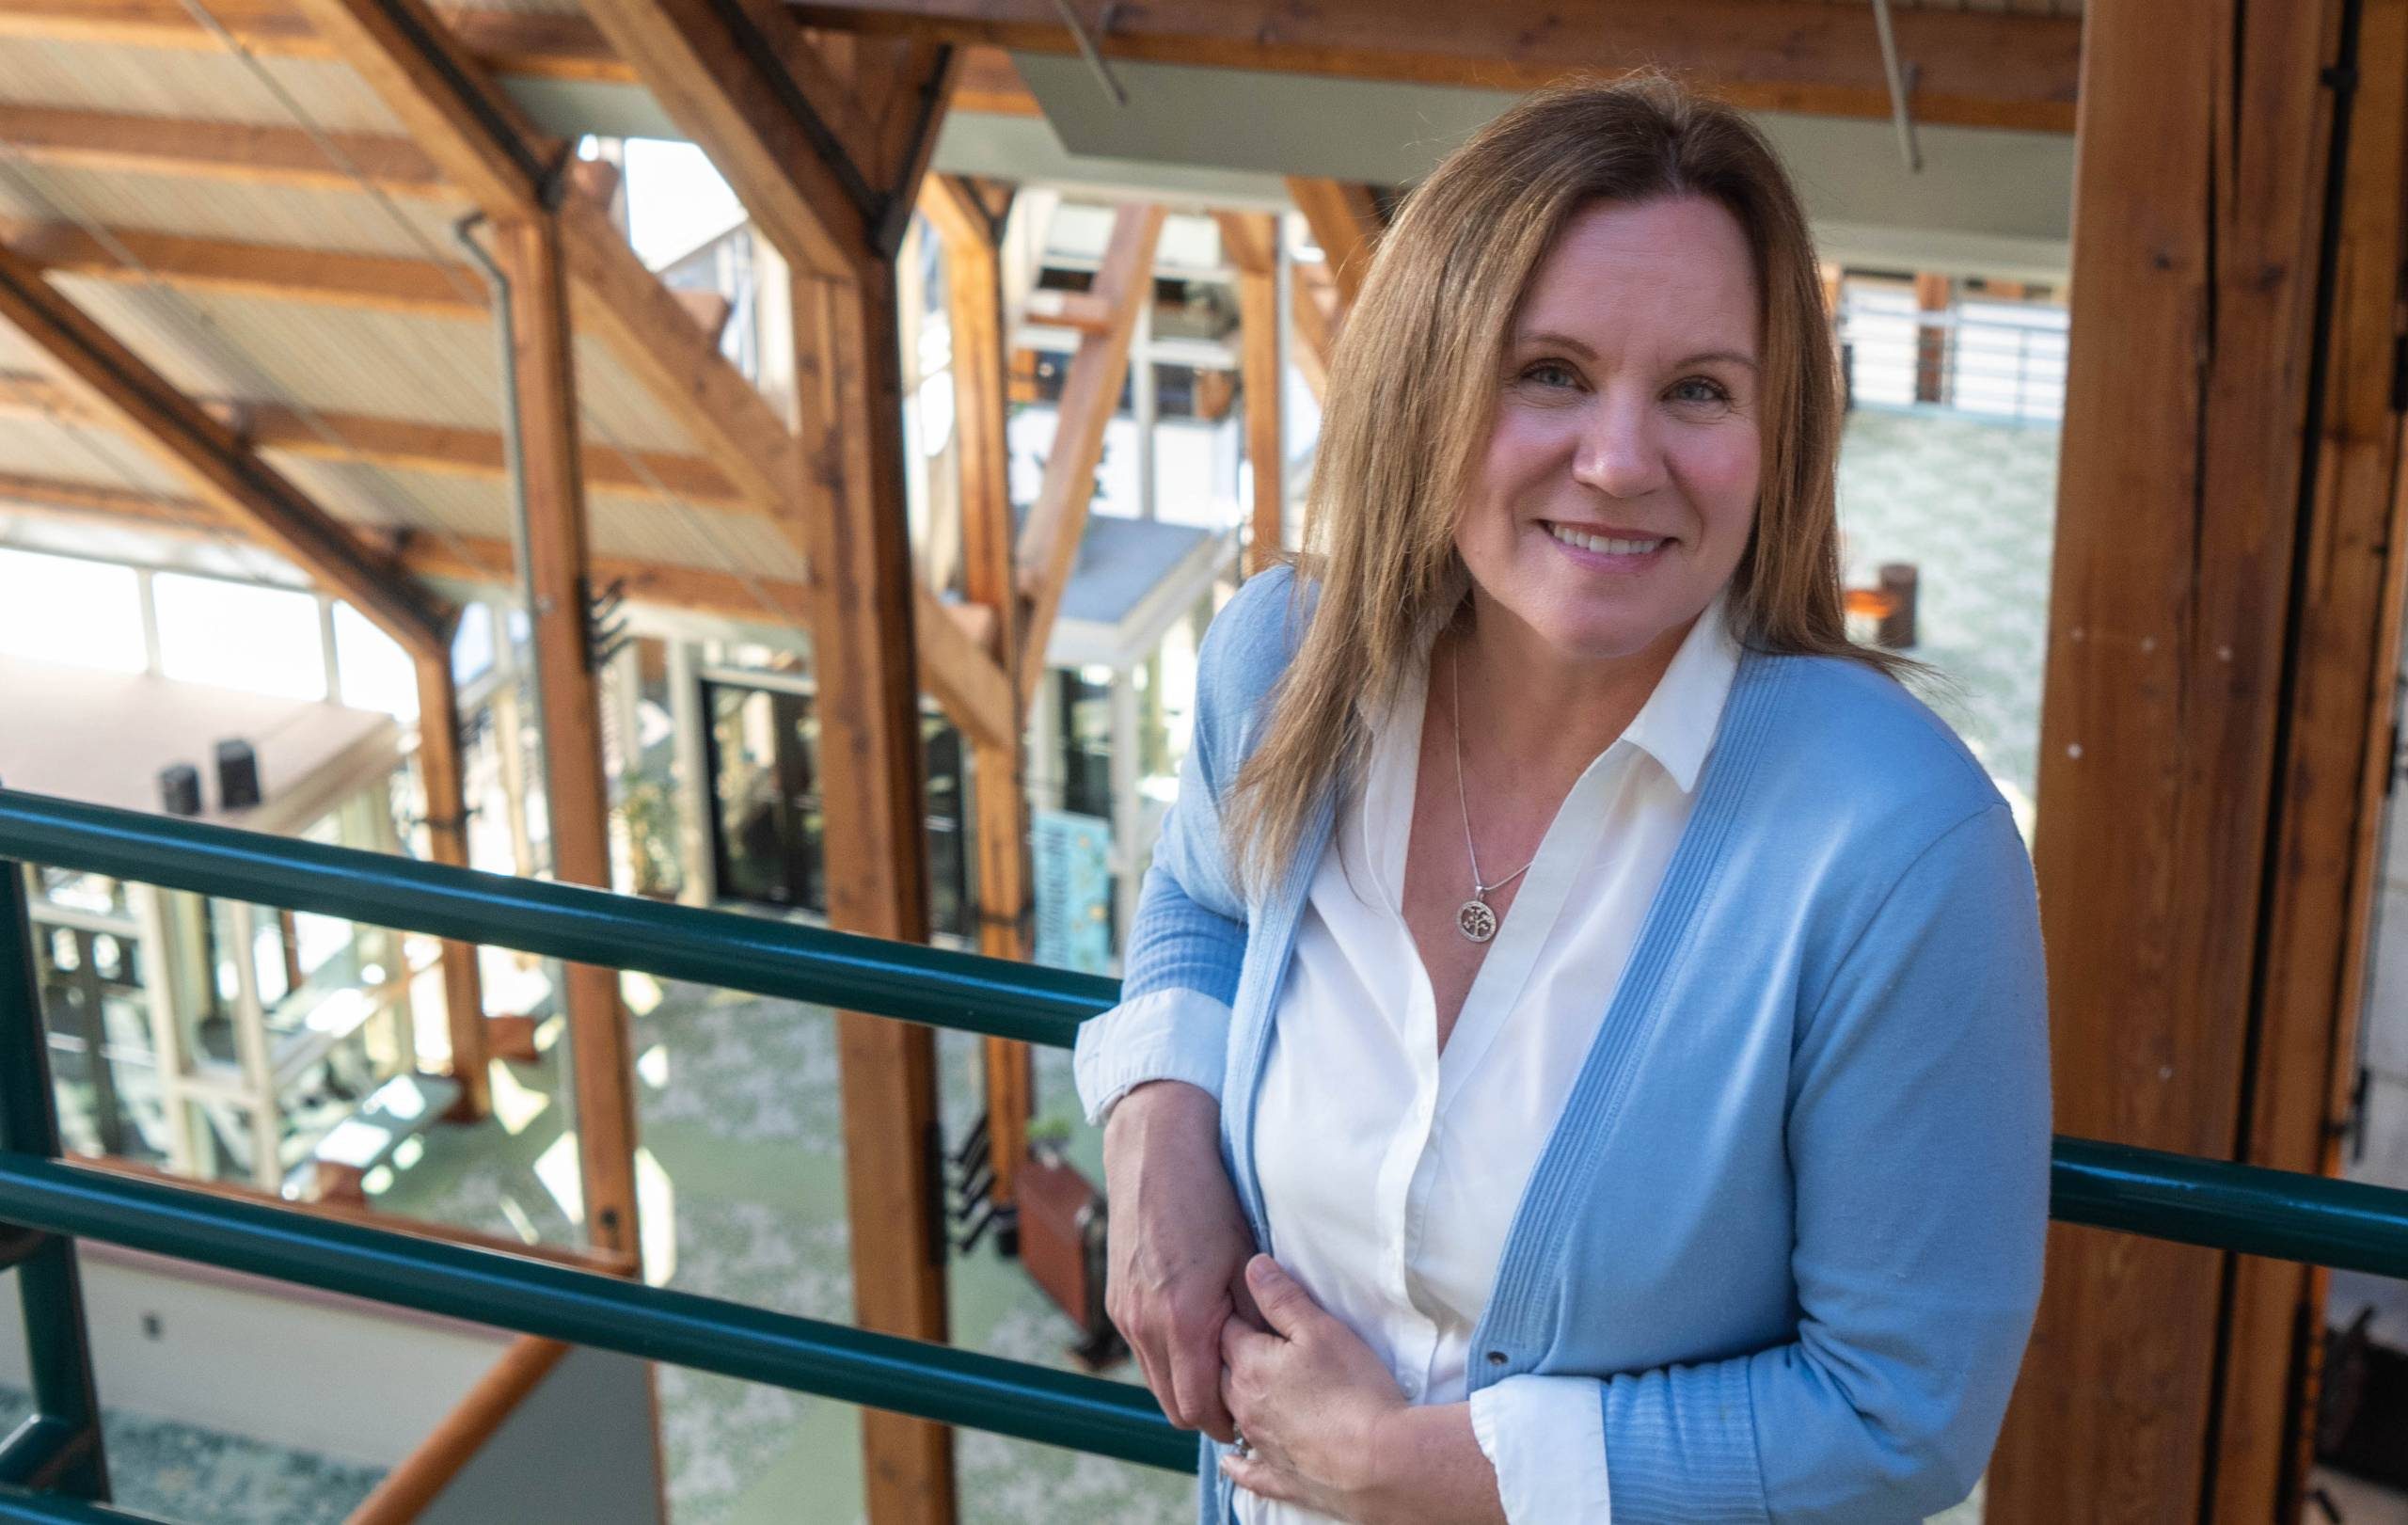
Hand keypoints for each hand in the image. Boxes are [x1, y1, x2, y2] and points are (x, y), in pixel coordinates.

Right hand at [1103, 1080, 1255, 1442]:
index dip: (1229, 1420)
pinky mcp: (1115, 1300)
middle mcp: (1144, 1325)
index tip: (1255, 1413)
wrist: (1156, 1152)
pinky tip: (1195, 1332)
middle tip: (1243, 1395)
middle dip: (1208, 1410)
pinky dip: (1168, 1356)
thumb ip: (1257, 1319)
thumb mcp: (1247, 1260)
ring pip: (1156, 1380)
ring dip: (1185, 1383)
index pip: (1199, 1408)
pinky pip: (1143, 1350)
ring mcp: (1124, 1314)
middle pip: (1174, 1407)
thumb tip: (1274, 1364)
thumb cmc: (1210, 1200)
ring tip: (1222, 1363)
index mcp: (1182, 1320)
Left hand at [1218, 1255, 1408, 1520]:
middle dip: (1228, 1355)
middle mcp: (1244, 1405)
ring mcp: (1260, 1443)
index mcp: (1250, 1365)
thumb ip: (1282, 1296)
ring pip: (1231, 1416)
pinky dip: (1238, 1465)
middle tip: (1242, 1341)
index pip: (1225, 1330)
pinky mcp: (1280, 1476)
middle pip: (1223, 1372)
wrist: (1378, 1461)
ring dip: (1230, 1400)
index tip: (1238, 1304)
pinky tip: (1233, 1464)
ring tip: (1238, 1388)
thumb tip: (1251, 1265)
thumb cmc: (1352, 1388)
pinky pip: (1248, 1470)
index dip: (1233, 1314)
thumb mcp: (1320, 1329)